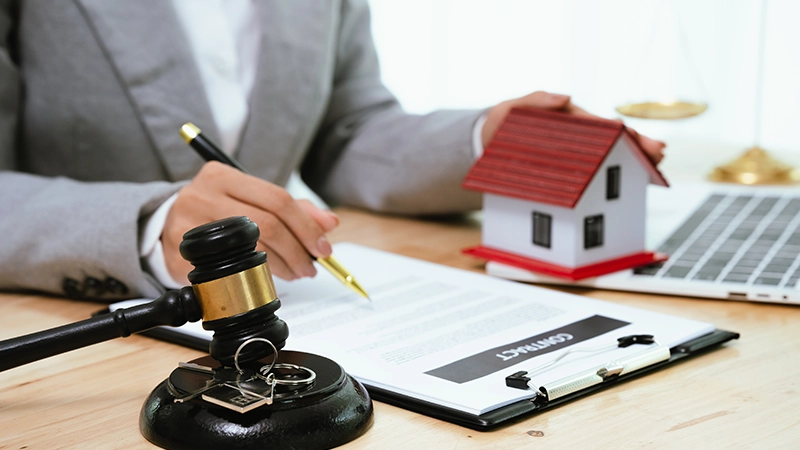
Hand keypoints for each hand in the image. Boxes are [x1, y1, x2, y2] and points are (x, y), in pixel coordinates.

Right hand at [162, 162, 339, 282]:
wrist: (163, 227)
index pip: (277, 199)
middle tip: (311, 266)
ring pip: (251, 249)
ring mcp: (186, 225)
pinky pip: (228, 271)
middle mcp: (201, 195)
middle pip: (267, 224)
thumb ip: (293, 209)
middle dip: (298, 250)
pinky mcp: (179, 256)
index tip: (322, 247)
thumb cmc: (216, 212)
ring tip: (296, 272)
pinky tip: (266, 279)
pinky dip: (255, 277)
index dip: (306, 226)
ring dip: (283, 267)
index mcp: (221, 175)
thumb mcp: (250, 200)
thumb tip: (329, 222)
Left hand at [482, 91, 665, 163]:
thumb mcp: (513, 108)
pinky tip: (636, 180)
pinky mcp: (572, 166)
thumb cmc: (503, 121)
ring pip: (611, 154)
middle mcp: (579, 135)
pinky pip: (597, 169)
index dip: (617, 130)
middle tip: (659, 152)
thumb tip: (566, 96)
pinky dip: (617, 172)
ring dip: (635, 159)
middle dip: (637, 144)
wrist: (490, 141)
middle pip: (612, 139)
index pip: (598, 124)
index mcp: (569, 119)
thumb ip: (537, 100)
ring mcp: (578, 150)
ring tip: (656, 165)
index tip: (632, 134)